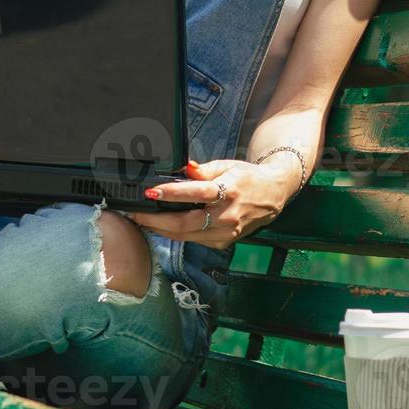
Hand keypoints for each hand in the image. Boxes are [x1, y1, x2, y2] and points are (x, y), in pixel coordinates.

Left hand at [119, 158, 293, 250]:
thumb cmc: (247, 178)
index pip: (196, 194)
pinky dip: (177, 234)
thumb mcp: (227, 166)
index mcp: (228, 191)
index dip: (171, 194)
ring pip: (187, 236)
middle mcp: (228, 215)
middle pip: (186, 223)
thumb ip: (203, 170)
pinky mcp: (224, 243)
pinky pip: (195, 240)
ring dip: (162, 230)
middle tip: (135, 215)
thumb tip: (183, 168)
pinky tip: (162, 228)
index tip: (151, 192)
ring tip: (143, 222)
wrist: (273, 195)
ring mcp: (226, 233)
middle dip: (157, 221)